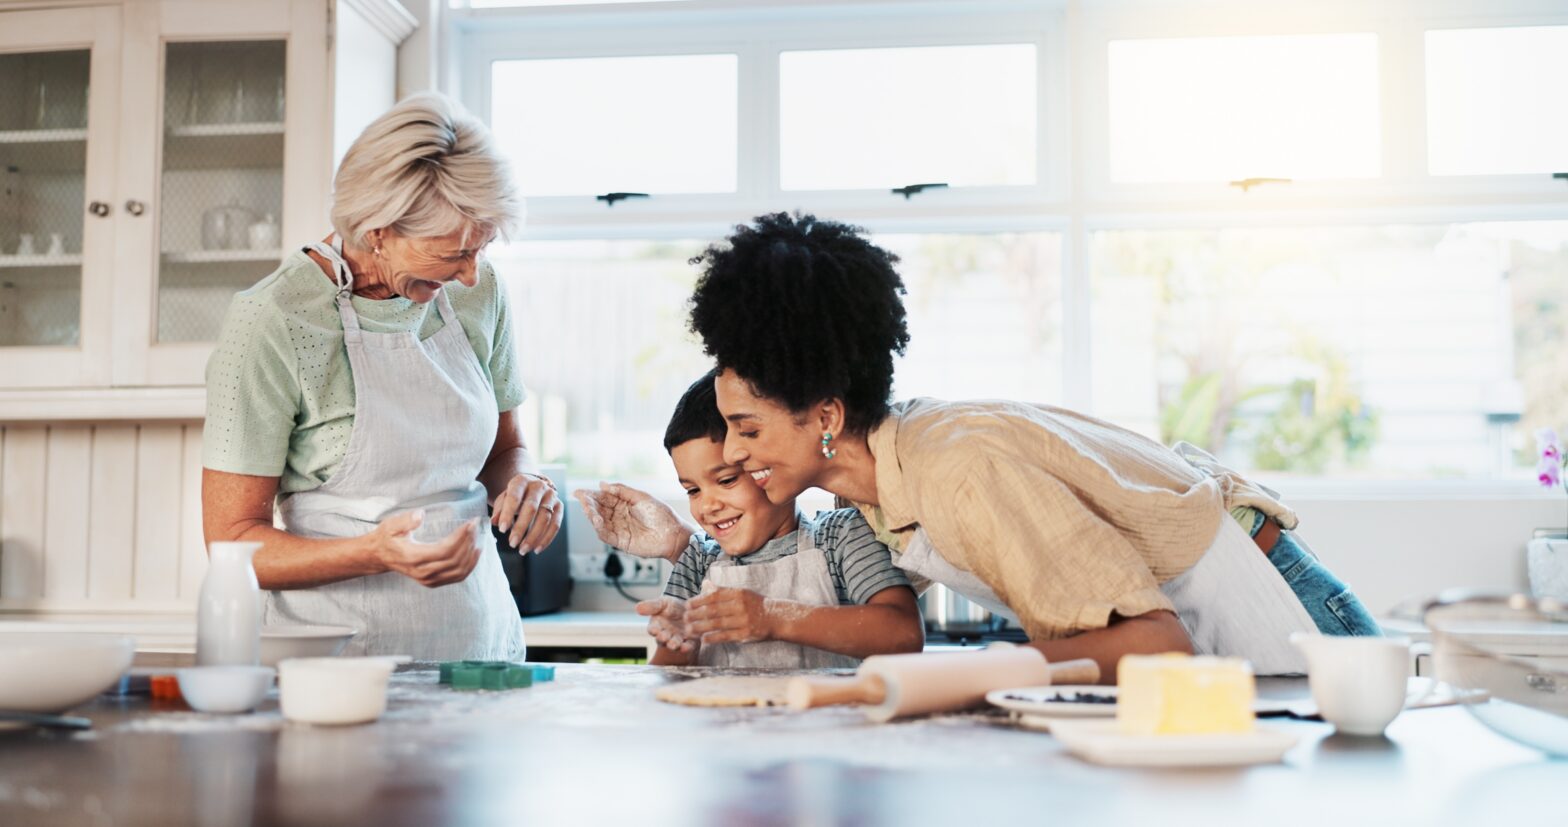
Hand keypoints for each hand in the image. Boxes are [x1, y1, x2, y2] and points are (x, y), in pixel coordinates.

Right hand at [370, 511, 482, 587]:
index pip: (445, 549)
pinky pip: (457, 577)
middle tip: (475, 526)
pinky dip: (469, 566)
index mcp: (413, 557)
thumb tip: (421, 515)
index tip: (471, 523)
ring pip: (458, 571)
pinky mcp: (432, 582)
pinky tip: (475, 553)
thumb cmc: (387, 538)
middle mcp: (422, 572)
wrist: (380, 556)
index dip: (461, 536)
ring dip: (472, 555)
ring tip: (477, 537)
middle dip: (469, 542)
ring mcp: (428, 579)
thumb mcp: (391, 525)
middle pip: (454, 560)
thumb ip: (405, 521)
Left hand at [492, 473, 562, 552]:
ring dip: (534, 537)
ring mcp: (551, 495)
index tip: (502, 530)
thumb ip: (499, 509)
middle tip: (512, 543)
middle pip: (531, 508)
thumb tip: (496, 522)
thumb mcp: (504, 498)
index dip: (508, 514)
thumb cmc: (515, 495)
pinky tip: (536, 549)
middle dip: (521, 528)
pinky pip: (555, 525)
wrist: (534, 486)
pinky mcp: (559, 506)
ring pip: (545, 518)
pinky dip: (546, 539)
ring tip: (523, 549)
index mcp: (522, 481)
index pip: (514, 497)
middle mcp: (539, 486)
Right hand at [573, 482, 692, 560]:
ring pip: (599, 522)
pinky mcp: (621, 542)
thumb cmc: (662, 515)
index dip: (591, 495)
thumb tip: (602, 484)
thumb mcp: (642, 497)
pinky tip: (596, 521)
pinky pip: (606, 535)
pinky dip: (599, 529)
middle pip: (599, 509)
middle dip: (589, 504)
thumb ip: (622, 491)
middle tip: (582, 499)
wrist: (673, 534)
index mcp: (624, 504)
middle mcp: (619, 516)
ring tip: (588, 509)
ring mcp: (619, 529)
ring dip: (592, 515)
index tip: (579, 492)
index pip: (603, 498)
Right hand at [636, 597, 695, 652]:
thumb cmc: (672, 606)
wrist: (689, 609)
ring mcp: (677, 639)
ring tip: (673, 645)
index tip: (654, 630)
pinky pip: (687, 646)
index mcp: (657, 626)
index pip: (653, 629)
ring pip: (674, 644)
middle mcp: (666, 635)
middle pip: (662, 639)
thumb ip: (651, 606)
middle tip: (663, 637)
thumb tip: (637, 608)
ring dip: (673, 645)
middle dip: (663, 638)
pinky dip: (686, 648)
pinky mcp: (689, 641)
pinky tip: (686, 647)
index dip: (653, 630)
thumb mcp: (662, 603)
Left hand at [684, 586, 775, 645]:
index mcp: (738, 593)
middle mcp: (740, 605)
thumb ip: (723, 590)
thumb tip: (705, 583)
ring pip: (717, 623)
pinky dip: (713, 637)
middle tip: (684, 618)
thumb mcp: (741, 592)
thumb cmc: (755, 604)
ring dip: (701, 627)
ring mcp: (743, 620)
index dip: (699, 600)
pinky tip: (703, 639)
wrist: (776, 618)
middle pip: (713, 610)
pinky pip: (726, 636)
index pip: (714, 596)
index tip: (687, 605)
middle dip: (696, 614)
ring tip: (689, 629)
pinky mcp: (746, 633)